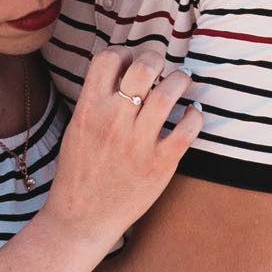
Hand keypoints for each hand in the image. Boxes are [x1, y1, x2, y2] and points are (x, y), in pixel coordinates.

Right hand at [41, 46, 204, 249]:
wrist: (82, 218)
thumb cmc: (80, 172)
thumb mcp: (76, 129)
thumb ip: (95, 101)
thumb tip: (123, 72)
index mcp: (88, 110)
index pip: (107, 59)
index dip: (122, 52)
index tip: (130, 62)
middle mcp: (113, 122)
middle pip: (143, 67)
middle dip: (156, 58)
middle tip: (160, 67)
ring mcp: (138, 143)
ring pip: (169, 92)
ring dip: (180, 80)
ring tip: (180, 83)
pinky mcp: (160, 163)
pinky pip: (188, 128)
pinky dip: (195, 114)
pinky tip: (191, 114)